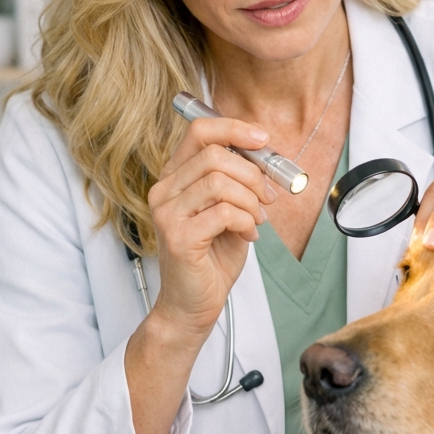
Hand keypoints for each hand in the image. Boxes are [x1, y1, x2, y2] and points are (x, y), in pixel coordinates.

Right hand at [147, 115, 275, 341]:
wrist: (192, 305)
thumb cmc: (211, 259)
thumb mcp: (229, 211)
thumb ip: (239, 183)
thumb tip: (265, 157)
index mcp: (175, 178)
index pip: (199, 132)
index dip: (234, 128)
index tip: (263, 139)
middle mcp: (164, 191)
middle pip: (214, 155)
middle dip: (252, 174)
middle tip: (268, 197)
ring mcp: (167, 214)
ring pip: (220, 182)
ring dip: (250, 201)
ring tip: (257, 220)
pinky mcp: (178, 236)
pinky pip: (224, 212)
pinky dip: (246, 221)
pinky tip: (247, 235)